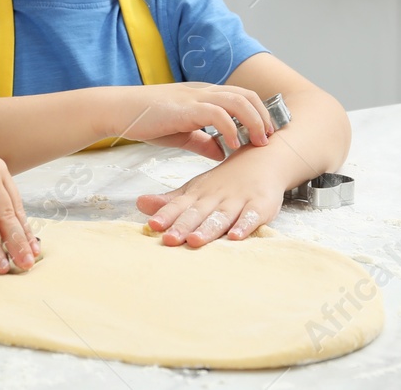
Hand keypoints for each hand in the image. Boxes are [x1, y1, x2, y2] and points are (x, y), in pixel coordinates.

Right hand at [108, 82, 273, 151]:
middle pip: (247, 95)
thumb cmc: (148, 120)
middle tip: (268, 140)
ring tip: (257, 142)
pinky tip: (232, 145)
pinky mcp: (186, 107)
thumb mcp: (182, 133)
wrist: (121, 110)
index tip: (266, 135)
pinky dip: (230, 128)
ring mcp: (195, 97)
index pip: (243, 96)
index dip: (259, 114)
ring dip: (253, 121)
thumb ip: (203, 141)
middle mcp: (204, 91)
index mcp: (205, 95)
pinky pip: (217, 113)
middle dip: (263, 117)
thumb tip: (222, 153)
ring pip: (238, 100)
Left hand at [135, 146, 287, 247]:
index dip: (166, 215)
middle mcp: (216, 196)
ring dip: (208, 228)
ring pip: (221, 216)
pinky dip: (245, 226)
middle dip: (183, 226)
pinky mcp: (261, 204)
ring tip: (195, 240)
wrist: (262, 159)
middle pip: (197, 213)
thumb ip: (170, 201)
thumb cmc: (224, 181)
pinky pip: (252, 216)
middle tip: (169, 239)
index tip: (152, 225)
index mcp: (198, 193)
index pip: (179, 206)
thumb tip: (139, 203)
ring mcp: (238, 200)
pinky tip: (236, 237)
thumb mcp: (195, 189)